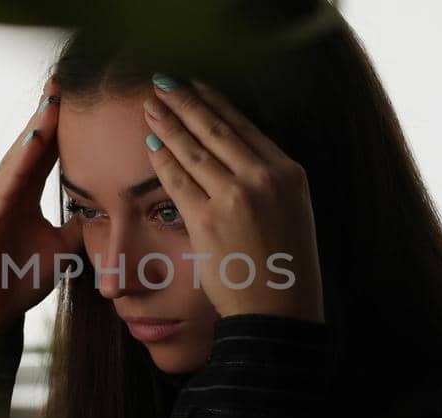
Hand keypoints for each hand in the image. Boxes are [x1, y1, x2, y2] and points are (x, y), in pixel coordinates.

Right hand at [0, 79, 82, 343]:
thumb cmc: (17, 279)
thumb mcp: (62, 248)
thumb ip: (78, 225)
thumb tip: (106, 207)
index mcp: (21, 193)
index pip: (42, 151)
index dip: (57, 123)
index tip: (73, 93)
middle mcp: (2, 190)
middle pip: (27, 146)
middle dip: (44, 114)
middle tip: (61, 81)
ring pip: (15, 161)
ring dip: (34, 133)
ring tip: (52, 105)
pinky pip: (2, 189)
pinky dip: (17, 167)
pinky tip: (32, 147)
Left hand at [141, 75, 324, 322]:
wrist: (280, 310)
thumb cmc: (285, 265)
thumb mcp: (291, 211)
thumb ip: (267, 180)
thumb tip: (233, 156)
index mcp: (288, 172)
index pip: (244, 126)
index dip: (215, 102)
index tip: (196, 86)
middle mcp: (263, 178)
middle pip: (215, 129)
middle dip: (185, 102)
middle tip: (163, 84)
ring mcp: (234, 197)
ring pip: (193, 149)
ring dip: (167, 123)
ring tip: (150, 105)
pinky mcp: (207, 219)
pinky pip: (177, 180)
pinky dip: (162, 158)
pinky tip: (150, 143)